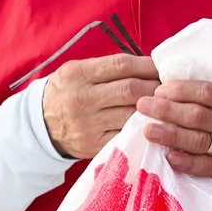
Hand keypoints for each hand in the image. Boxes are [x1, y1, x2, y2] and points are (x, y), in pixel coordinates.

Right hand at [40, 54, 160, 159]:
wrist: (41, 124)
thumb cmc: (66, 92)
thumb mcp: (77, 71)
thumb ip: (107, 68)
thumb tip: (148, 65)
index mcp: (78, 74)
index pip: (121, 65)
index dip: (147, 65)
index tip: (161, 67)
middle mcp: (82, 98)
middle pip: (131, 90)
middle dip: (156, 87)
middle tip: (170, 87)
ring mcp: (88, 124)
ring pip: (131, 114)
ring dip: (154, 109)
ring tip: (166, 105)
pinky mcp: (94, 144)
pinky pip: (125, 134)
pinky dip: (142, 128)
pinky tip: (153, 123)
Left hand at [137, 81, 211, 180]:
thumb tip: (180, 71)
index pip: (207, 92)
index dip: (181, 90)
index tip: (159, 89)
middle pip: (198, 116)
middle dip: (168, 110)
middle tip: (143, 105)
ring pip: (199, 141)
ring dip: (171, 136)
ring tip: (147, 130)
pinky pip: (205, 167)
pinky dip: (186, 162)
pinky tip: (168, 156)